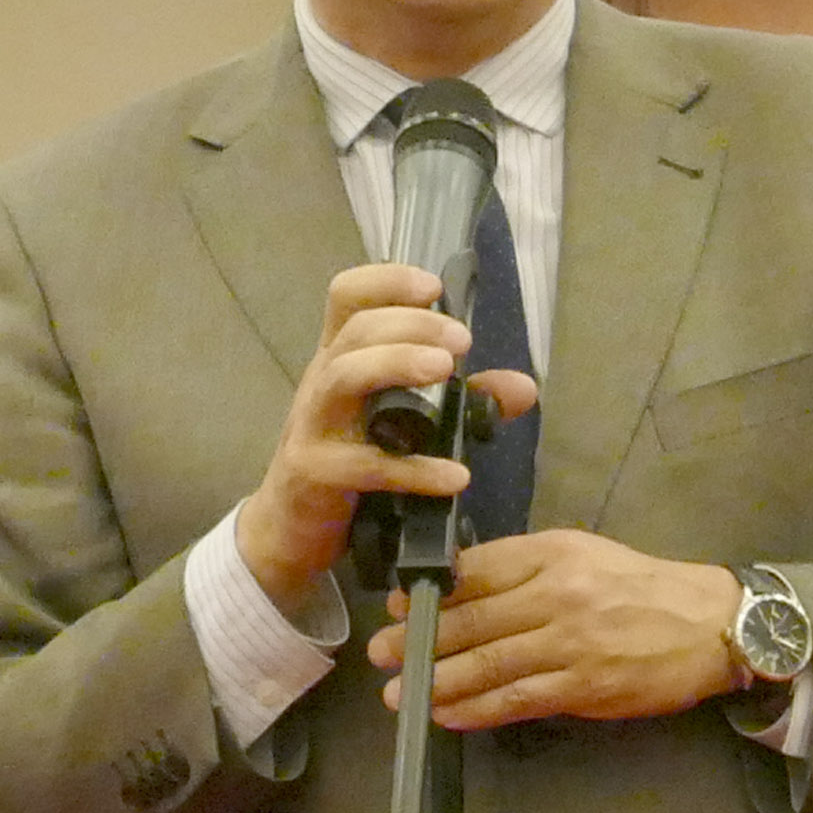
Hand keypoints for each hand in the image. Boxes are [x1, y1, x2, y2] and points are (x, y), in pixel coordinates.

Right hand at [235, 264, 540, 608]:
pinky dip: (412, 468)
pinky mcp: (313, 474)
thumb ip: (462, 402)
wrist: (289, 531)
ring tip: (444, 369)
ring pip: (343, 377)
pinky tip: (453, 474)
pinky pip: (363, 465)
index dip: (387, 281)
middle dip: (410, 324)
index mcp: (340, 359)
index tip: (433, 287)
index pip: (347, 298)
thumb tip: (523, 387)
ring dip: (395, 363)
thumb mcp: (400, 425)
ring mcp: (312, 427)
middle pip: (354, 331)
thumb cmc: (346, 464)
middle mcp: (322, 383)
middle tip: (460, 342)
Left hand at [370, 530, 743, 728]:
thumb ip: (523, 568)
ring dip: (436, 681)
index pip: (476, 570)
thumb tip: (459, 589)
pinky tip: (447, 715)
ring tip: (400, 693)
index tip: (396, 606)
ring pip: (487, 663)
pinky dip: (476, 709)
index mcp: (552, 552)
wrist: (710, 624)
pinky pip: (517, 699)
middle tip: (380, 653)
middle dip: (418, 639)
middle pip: (472, 618)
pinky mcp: (584, 685)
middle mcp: (558, 593)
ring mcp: (570, 642)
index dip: (430, 591)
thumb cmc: (640, 588)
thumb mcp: (581, 555)